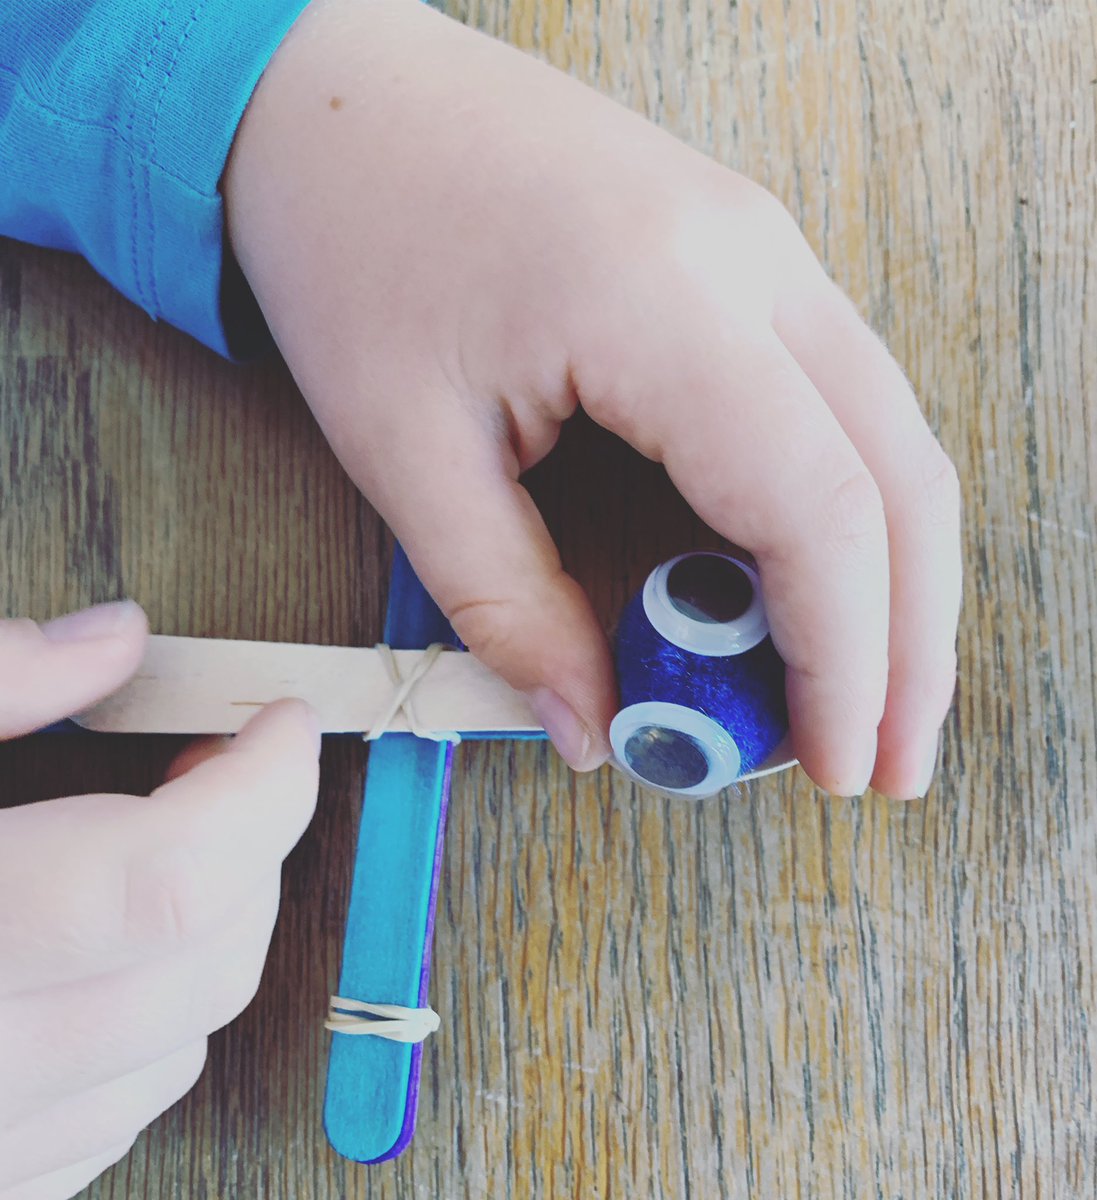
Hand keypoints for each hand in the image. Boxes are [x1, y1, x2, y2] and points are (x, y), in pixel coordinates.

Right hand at [0, 603, 319, 1198]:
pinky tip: (97, 962)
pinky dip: (148, 1030)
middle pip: (201, 962)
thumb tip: (117, 640)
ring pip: (179, 1050)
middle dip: (248, 846)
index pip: (171, 880)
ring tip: (150, 854)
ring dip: (206, 934)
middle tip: (216, 771)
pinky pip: (113, 1124)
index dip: (261, 791)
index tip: (281, 726)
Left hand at [224, 0, 960, 797]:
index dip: (845, 659)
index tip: (834, 764)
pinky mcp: (745, 259)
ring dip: (895, 578)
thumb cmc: (352, 249)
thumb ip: (509, 607)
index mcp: (666, 301)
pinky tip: (819, 586)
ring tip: (870, 695)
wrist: (338, 99)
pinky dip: (847, 509)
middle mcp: (754, 262)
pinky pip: (839, 398)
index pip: (819, 507)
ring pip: (891, 436)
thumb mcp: (403, 452)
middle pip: (899, 476)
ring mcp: (764, 248)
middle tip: (887, 763)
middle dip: (912, 641)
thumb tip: (596, 727)